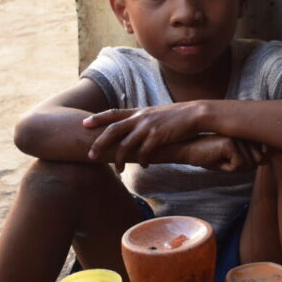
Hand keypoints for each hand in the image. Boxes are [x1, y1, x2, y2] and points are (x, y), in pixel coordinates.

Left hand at [83, 103, 203, 170]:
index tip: (85, 123)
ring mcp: (149, 127)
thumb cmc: (178, 116)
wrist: (196, 113)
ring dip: (119, 159)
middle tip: (90, 155)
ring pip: (126, 145)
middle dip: (99, 143)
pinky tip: (145, 166)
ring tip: (118, 170)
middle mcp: (141, 118)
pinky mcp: (159, 136)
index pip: (114, 113)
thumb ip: (145, 120)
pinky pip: (145, 152)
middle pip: (113, 130)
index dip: (98, 118)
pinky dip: (143, 160)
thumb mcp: (158, 114)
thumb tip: (136, 128)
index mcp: (139, 112)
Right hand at [184, 135, 265, 171]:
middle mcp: (245, 131)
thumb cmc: (210, 154)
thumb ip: (251, 158)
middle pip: (258, 161)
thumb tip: (267, 159)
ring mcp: (238, 135)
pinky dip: (227, 168)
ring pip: (249, 164)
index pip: (262, 156)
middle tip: (224, 157)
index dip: (246, 164)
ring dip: (234, 167)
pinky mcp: (230, 142)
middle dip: (242, 166)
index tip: (230, 156)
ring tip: (220, 156)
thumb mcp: (233, 158)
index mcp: (247, 132)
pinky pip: (239, 165)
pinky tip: (216, 157)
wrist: (187, 150)